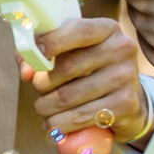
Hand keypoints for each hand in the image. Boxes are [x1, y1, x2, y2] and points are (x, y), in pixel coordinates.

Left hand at [23, 14, 151, 144]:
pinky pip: (80, 116)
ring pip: (68, 96)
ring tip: (42, 108)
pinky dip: (58, 123)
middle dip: (41, 82)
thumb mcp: (68, 51)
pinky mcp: (126, 105)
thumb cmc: (87, 68)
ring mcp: (127, 77)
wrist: (126, 97)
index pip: (79, 30)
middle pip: (67, 67)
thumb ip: (38, 52)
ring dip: (45, 106)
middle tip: (38, 88)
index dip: (51, 42)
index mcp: (106, 29)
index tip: (34, 53)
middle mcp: (121, 49)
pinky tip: (52, 124)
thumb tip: (26, 72)